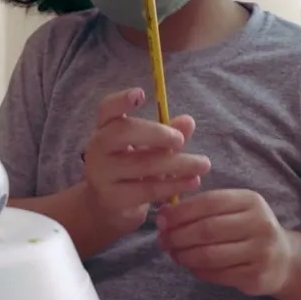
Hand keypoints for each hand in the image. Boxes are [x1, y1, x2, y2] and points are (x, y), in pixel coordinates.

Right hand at [83, 88, 210, 234]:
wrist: (108, 206)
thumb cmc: (131, 168)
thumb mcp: (148, 148)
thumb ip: (167, 134)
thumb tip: (188, 121)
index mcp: (105, 128)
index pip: (107, 109)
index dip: (121, 101)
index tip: (141, 94)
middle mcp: (97, 148)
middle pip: (122, 132)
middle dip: (155, 133)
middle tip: (180, 140)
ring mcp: (102, 174)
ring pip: (141, 164)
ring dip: (177, 163)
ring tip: (203, 164)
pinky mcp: (113, 198)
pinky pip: (147, 189)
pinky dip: (173, 185)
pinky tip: (193, 181)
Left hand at [156, 189, 292, 296]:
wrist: (283, 259)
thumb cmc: (247, 229)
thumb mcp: (233, 209)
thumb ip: (202, 208)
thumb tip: (163, 214)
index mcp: (251, 201)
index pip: (209, 202)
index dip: (181, 212)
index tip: (161, 219)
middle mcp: (260, 224)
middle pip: (207, 229)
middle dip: (177, 236)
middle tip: (162, 240)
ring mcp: (261, 252)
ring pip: (209, 255)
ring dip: (184, 255)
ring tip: (173, 253)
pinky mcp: (256, 276)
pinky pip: (216, 274)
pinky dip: (197, 270)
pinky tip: (190, 265)